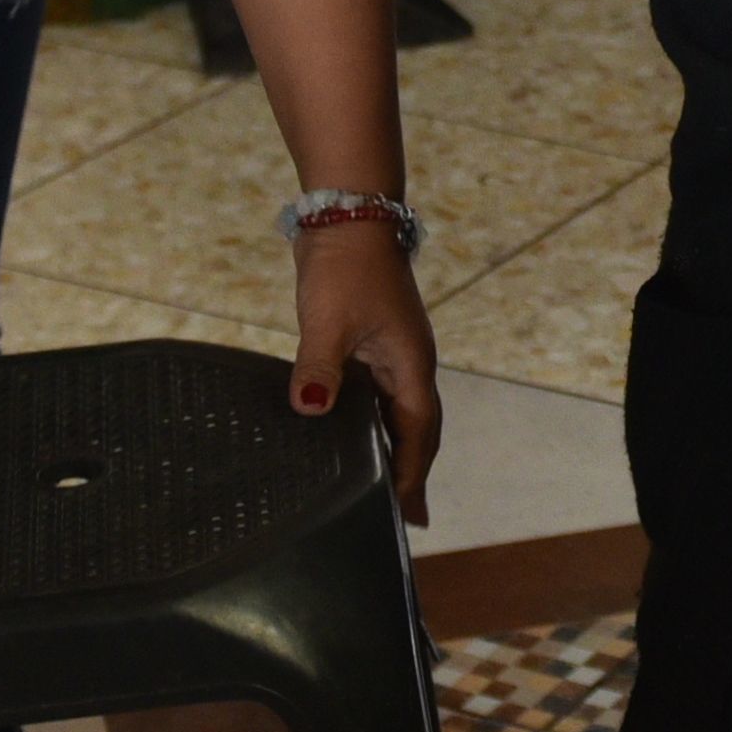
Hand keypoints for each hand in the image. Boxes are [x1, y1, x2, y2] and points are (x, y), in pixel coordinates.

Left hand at [292, 217, 442, 521]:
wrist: (347, 214)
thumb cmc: (345, 266)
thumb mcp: (329, 320)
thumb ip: (319, 366)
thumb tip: (312, 409)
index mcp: (410, 364)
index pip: (419, 433)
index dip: (413, 475)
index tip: (410, 515)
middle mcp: (408, 364)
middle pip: (416, 430)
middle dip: (411, 472)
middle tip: (406, 517)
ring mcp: (391, 353)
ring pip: (396, 414)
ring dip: (393, 449)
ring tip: (382, 488)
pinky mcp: (371, 342)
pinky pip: (376, 396)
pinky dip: (371, 423)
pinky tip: (351, 436)